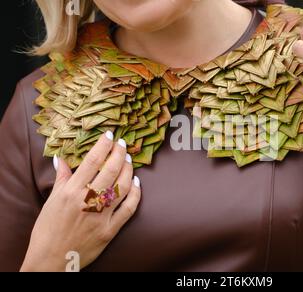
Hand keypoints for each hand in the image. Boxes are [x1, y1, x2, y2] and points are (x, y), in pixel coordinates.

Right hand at [20, 131, 140, 271]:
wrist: (51, 259)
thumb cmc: (48, 229)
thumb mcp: (51, 201)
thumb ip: (61, 178)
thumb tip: (61, 158)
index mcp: (70, 192)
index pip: (91, 161)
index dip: (103, 145)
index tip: (110, 135)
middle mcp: (87, 202)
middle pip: (110, 171)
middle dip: (119, 153)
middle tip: (123, 144)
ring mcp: (100, 216)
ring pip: (122, 187)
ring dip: (129, 170)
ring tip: (129, 160)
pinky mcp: (110, 230)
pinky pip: (129, 209)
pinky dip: (135, 194)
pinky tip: (136, 183)